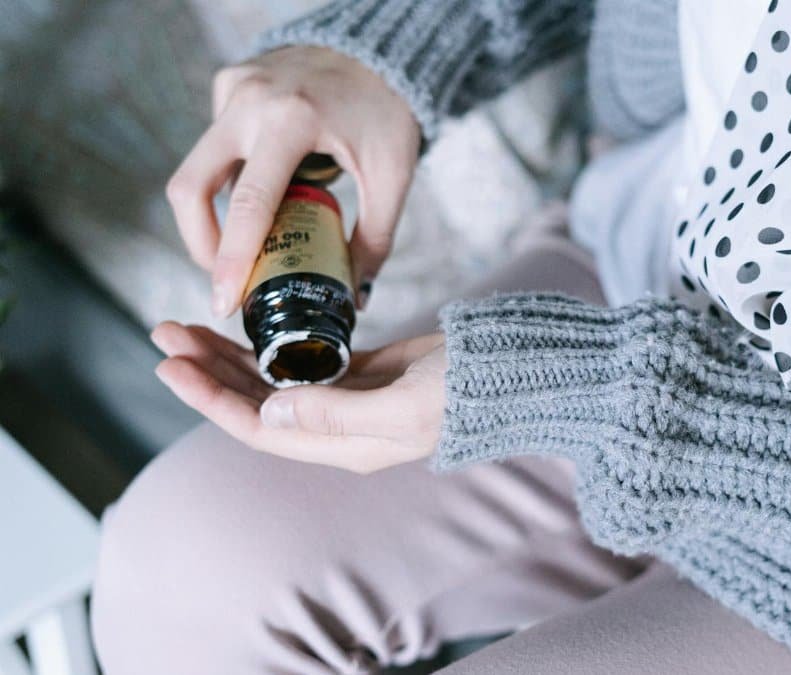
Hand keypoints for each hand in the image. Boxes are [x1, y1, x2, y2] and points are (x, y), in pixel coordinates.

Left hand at [151, 322, 446, 473]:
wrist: (510, 373)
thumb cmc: (464, 393)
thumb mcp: (403, 407)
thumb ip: (338, 412)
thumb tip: (271, 408)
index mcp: (343, 444)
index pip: (259, 427)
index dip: (211, 400)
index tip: (173, 368)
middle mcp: (337, 426)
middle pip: (254, 403)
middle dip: (207, 371)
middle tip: (166, 335)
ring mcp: (349, 399)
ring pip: (271, 380)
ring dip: (229, 356)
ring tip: (187, 329)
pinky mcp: (363, 372)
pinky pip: (300, 361)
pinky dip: (268, 345)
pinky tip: (245, 328)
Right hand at [167, 46, 420, 316]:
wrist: (376, 50)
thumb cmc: (386, 111)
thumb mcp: (391, 176)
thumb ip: (374, 239)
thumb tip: (356, 298)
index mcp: (293, 120)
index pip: (250, 203)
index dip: (230, 259)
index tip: (223, 301)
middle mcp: (250, 102)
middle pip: (191, 188)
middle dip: (201, 246)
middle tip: (226, 281)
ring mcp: (233, 90)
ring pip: (196, 169)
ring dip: (215, 216)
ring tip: (254, 243)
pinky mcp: (227, 85)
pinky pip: (216, 146)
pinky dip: (233, 179)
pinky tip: (270, 185)